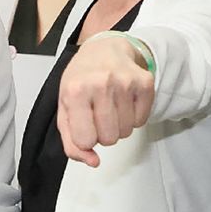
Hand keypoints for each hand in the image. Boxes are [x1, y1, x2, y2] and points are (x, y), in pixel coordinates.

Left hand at [58, 34, 153, 166]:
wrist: (104, 49)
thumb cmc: (80, 81)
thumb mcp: (65, 109)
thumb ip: (71, 142)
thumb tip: (92, 162)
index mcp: (75, 91)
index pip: (85, 140)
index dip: (85, 138)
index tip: (83, 125)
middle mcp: (101, 84)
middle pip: (109, 139)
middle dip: (103, 133)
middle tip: (97, 114)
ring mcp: (125, 82)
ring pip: (126, 132)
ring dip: (118, 125)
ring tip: (110, 106)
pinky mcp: (145, 82)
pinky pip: (142, 121)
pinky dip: (133, 117)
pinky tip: (123, 101)